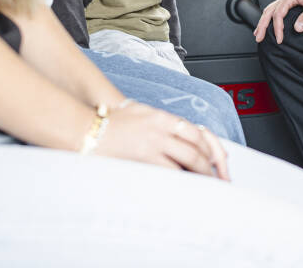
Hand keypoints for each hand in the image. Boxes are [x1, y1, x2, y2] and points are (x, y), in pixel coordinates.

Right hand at [94, 101, 230, 179]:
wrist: (86, 128)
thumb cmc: (109, 121)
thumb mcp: (139, 111)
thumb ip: (159, 122)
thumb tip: (177, 132)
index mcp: (162, 118)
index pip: (197, 132)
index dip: (210, 148)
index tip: (215, 160)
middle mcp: (160, 130)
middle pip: (195, 149)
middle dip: (208, 167)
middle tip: (216, 179)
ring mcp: (152, 145)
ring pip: (185, 162)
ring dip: (198, 176)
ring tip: (204, 187)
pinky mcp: (142, 160)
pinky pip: (167, 173)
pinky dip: (179, 181)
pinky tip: (184, 190)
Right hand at [253, 0, 302, 43]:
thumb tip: (297, 28)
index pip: (278, 14)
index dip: (277, 28)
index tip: (279, 39)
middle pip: (268, 11)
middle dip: (262, 25)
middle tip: (258, 38)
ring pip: (270, 10)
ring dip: (263, 21)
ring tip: (258, 33)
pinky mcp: (289, 1)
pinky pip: (275, 9)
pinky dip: (269, 17)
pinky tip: (268, 23)